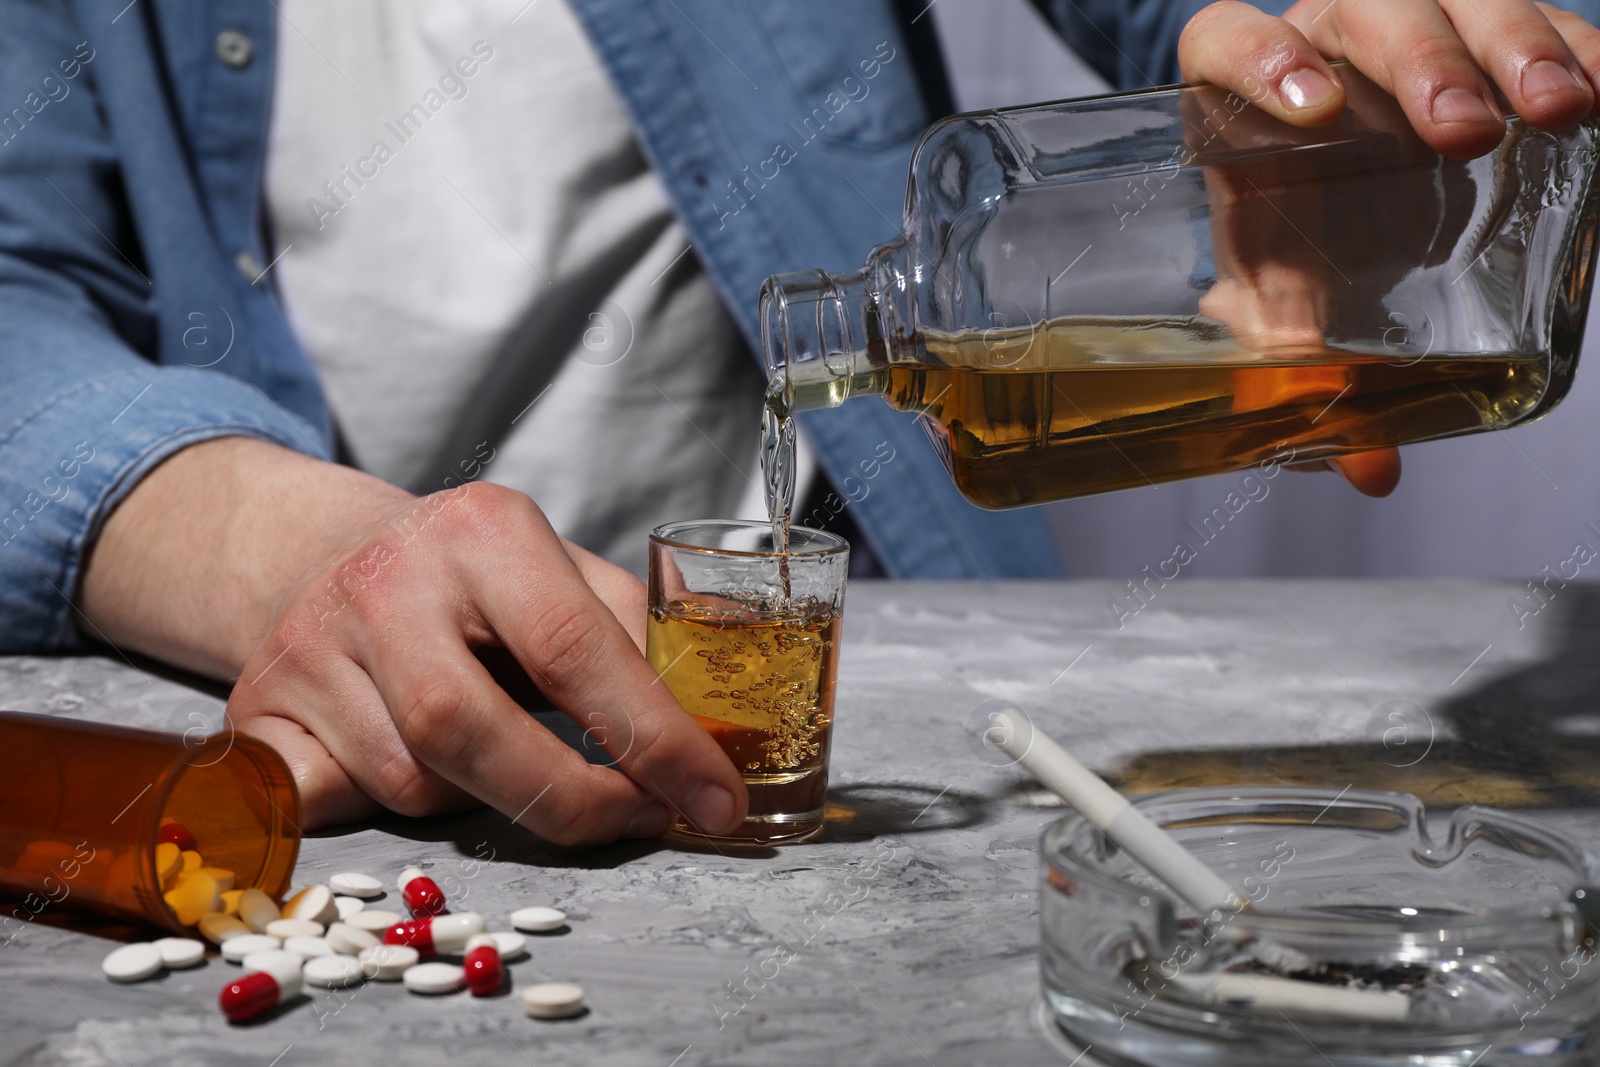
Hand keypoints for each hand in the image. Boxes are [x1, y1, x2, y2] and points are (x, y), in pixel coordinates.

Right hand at [80, 437, 747, 840]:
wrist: (326, 551)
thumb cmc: (473, 578)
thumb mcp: (563, 571)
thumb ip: (637, 638)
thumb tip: (708, 739)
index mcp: (485, 532)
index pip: (577, 650)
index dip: (654, 739)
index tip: (713, 800)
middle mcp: (386, 580)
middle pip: (470, 732)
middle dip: (569, 799)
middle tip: (635, 817)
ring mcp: (308, 644)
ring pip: (412, 781)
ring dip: (478, 797)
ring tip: (493, 748)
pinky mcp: (258, 709)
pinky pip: (331, 802)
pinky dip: (379, 806)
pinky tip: (399, 766)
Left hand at [1174, 0, 1597, 496]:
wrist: (1348, 210)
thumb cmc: (1302, 248)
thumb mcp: (1293, 308)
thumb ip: (1307, 377)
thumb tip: (1367, 470)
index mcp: (1246, 101)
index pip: (1225, 42)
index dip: (1257, 59)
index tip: (1311, 110)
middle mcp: (1329, 45)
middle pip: (1367, 10)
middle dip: (1419, 59)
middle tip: (1460, 132)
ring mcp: (1417, 30)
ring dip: (1512, 45)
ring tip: (1554, 111)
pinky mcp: (1497, 39)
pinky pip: (1549, 16)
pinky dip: (1583, 47)